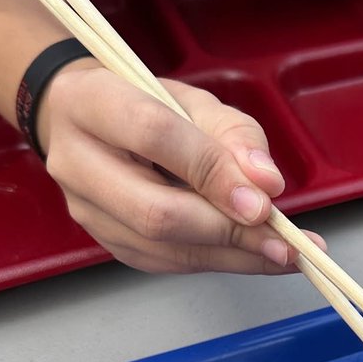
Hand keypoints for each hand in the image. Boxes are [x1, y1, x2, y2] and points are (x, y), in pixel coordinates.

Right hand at [39, 64, 324, 273]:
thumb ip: (233, 135)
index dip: (212, 172)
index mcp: (93, 104)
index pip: (154, 135)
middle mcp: (77, 163)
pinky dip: (217, 261)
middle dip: (228, 232)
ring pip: (163, 248)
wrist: (83, 125)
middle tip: (284, 243)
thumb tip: (266, 185)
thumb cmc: (144, 105)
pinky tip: (255, 256)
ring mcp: (87, 211)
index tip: (263, 202)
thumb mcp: (193, 100)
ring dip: (232, 257)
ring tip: (285, 256)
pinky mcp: (106, 241)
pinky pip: (167, 262)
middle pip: (155, 211)